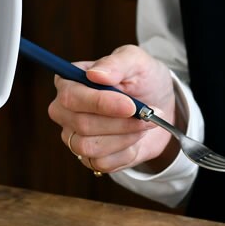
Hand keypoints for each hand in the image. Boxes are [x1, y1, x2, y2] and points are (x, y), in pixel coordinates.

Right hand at [47, 44, 179, 173]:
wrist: (160, 107)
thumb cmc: (143, 79)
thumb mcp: (137, 62)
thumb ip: (117, 63)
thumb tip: (95, 74)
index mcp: (69, 82)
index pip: (71, 97)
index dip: (100, 104)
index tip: (131, 106)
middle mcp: (64, 111)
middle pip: (81, 124)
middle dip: (120, 123)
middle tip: (148, 115)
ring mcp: (72, 136)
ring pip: (88, 147)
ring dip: (124, 137)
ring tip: (142, 125)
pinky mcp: (87, 157)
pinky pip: (101, 163)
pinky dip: (125, 153)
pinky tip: (133, 139)